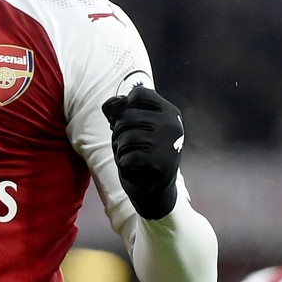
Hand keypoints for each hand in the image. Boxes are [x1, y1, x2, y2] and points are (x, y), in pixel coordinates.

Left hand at [102, 86, 183, 219]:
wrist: (154, 188)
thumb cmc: (142, 152)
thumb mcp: (133, 127)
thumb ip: (121, 111)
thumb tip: (110, 104)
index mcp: (169, 112)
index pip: (139, 94)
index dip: (125, 106)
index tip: (128, 120)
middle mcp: (172, 125)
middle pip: (127, 116)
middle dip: (119, 132)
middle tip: (129, 146)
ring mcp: (168, 144)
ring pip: (125, 137)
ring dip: (120, 149)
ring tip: (132, 156)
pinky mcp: (161, 164)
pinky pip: (127, 157)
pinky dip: (124, 164)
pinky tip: (135, 168)